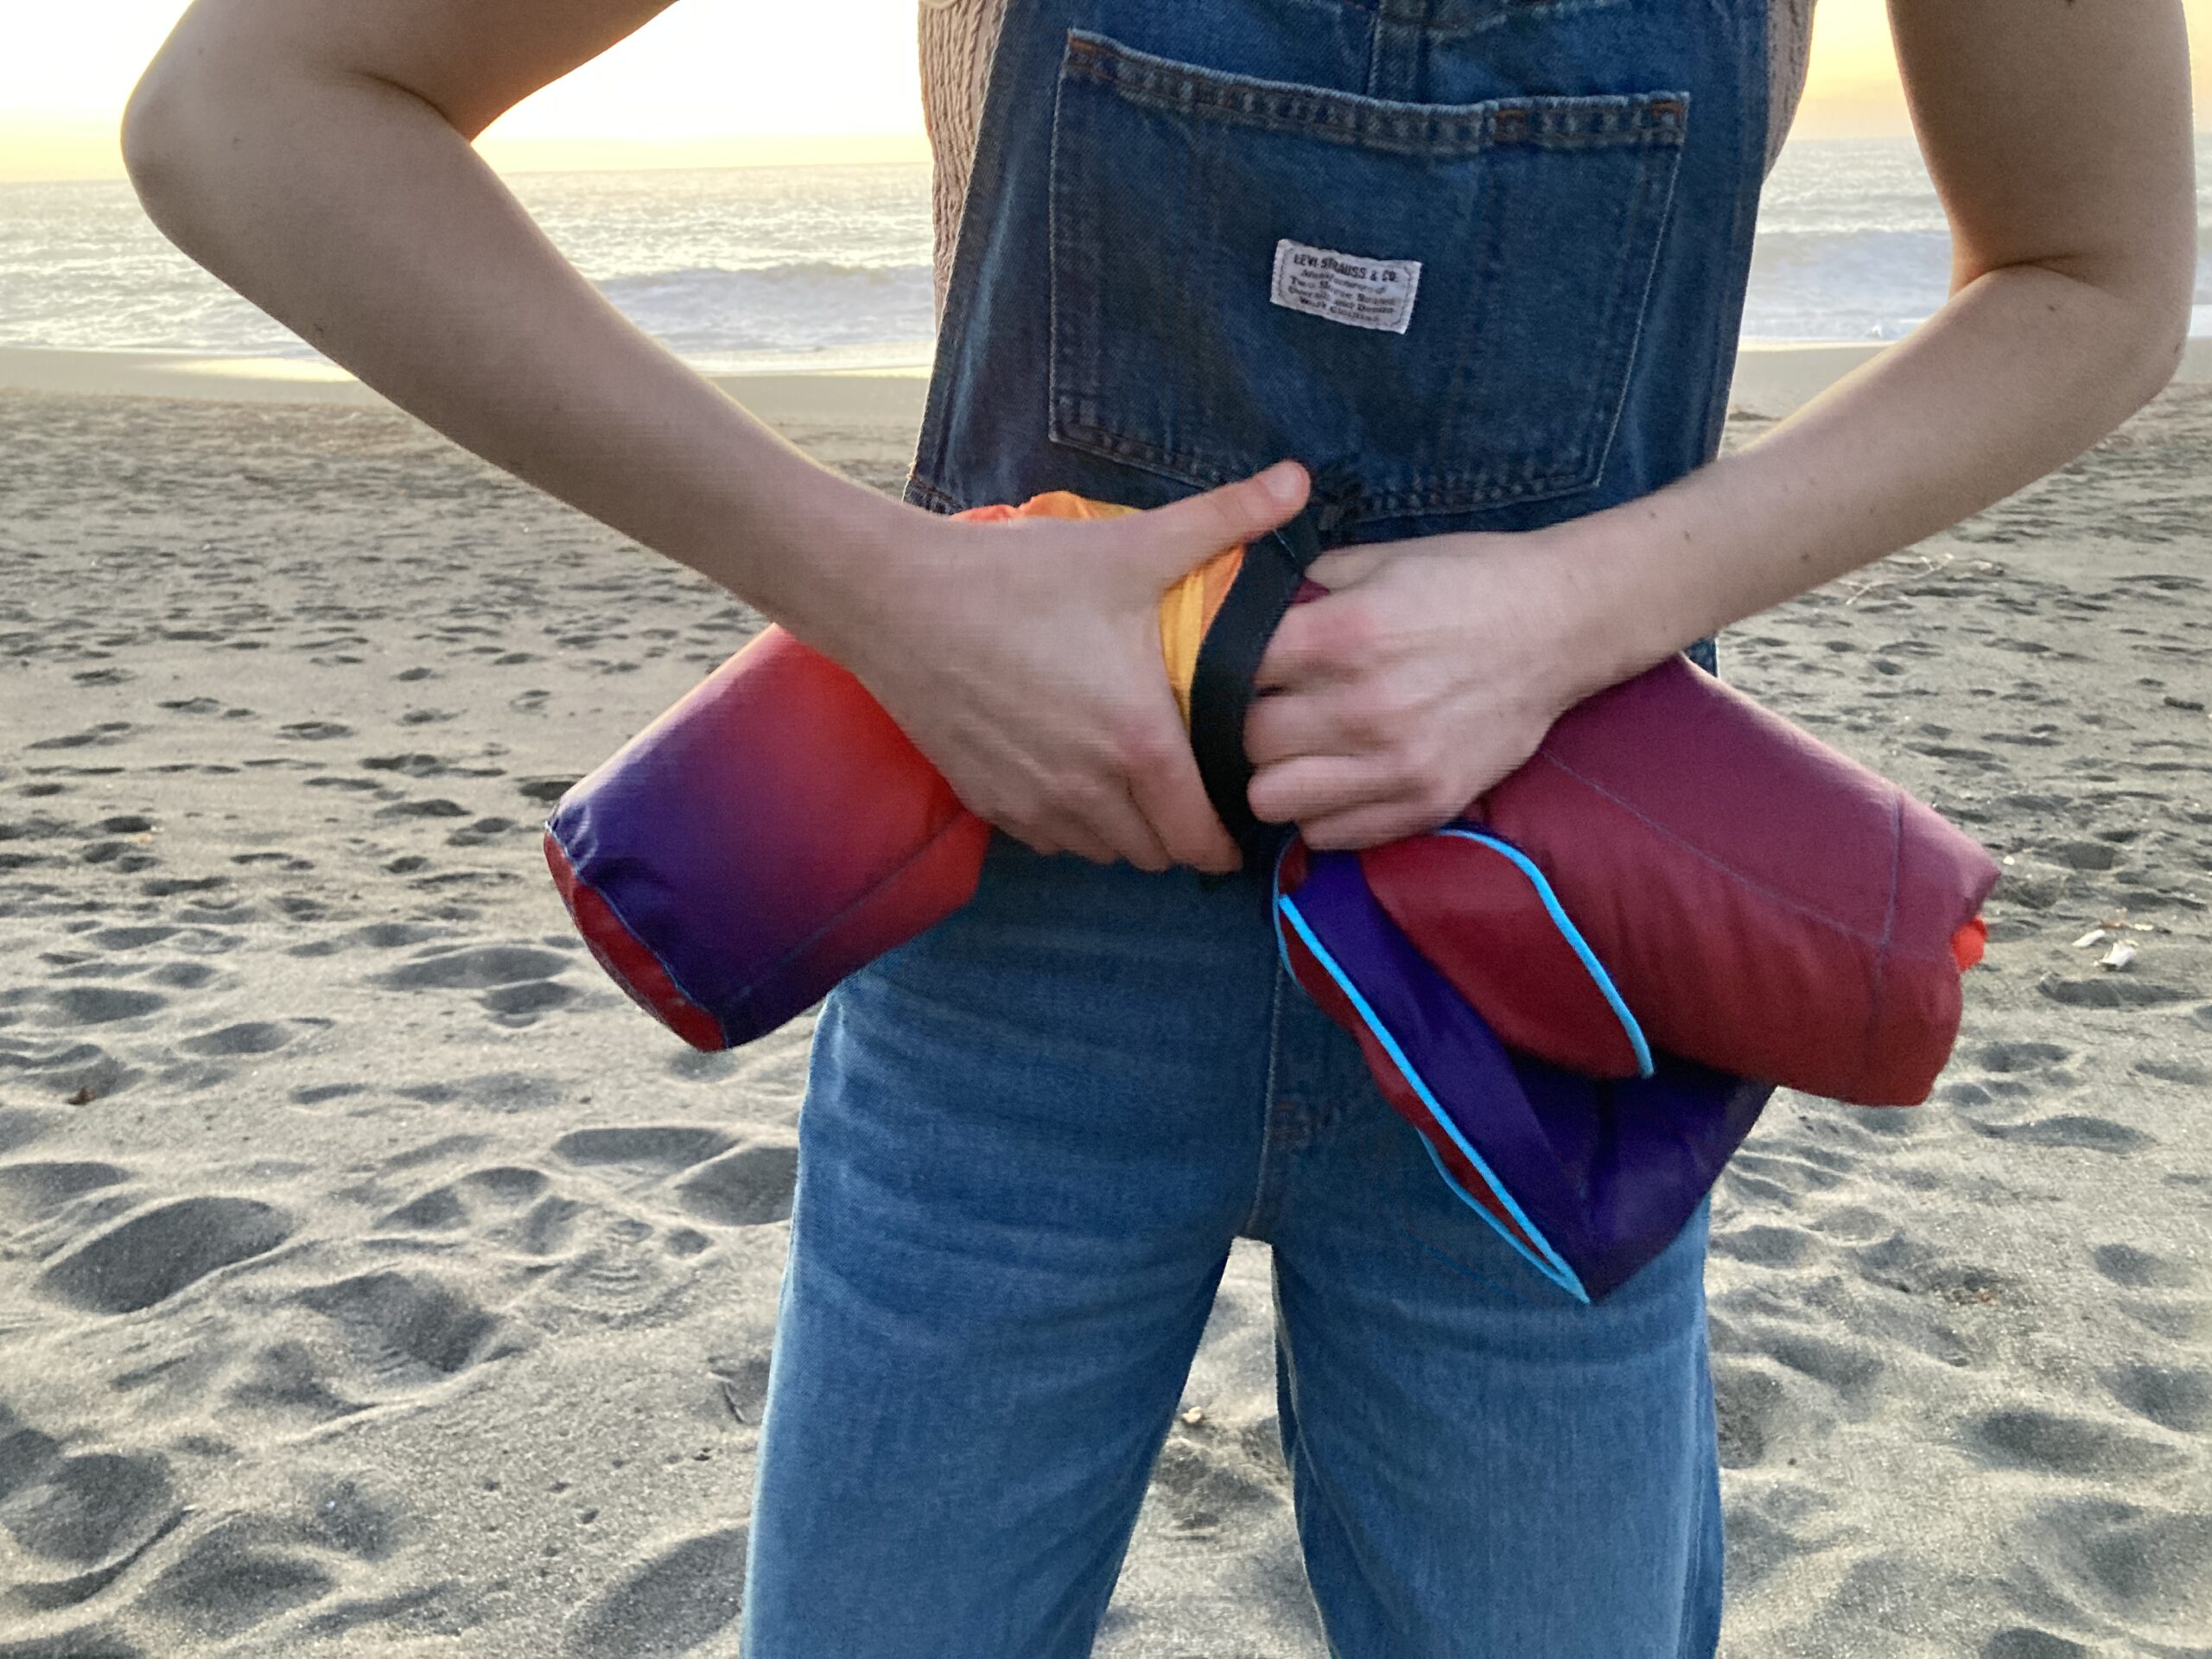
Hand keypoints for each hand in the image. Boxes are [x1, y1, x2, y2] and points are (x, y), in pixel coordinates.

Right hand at [813, 460, 1311, 873]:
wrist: (896, 599)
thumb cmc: (1018, 575)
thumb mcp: (1131, 546)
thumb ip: (1226, 519)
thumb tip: (1301, 480)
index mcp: (1140, 744)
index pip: (1205, 841)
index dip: (1231, 839)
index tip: (1239, 813)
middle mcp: (1090, 793)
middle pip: (1159, 855)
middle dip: (1184, 833)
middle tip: (1193, 787)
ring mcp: (1033, 805)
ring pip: (1105, 852)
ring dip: (1129, 830)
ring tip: (1136, 776)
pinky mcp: (988, 802)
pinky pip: (1050, 840)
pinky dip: (1073, 821)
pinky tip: (1075, 769)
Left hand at [1244, 527, 1601, 850]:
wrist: (1561, 624)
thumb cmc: (1466, 583)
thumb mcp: (1379, 559)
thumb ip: (1305, 588)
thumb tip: (1238, 605)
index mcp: (1342, 636)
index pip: (1231, 673)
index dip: (1227, 668)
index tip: (1241, 667)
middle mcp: (1362, 706)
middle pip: (1246, 741)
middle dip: (1247, 724)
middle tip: (1272, 709)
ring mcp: (1394, 764)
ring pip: (1272, 800)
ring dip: (1276, 776)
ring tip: (1299, 751)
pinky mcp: (1424, 804)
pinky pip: (1325, 835)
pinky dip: (1319, 812)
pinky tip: (1338, 777)